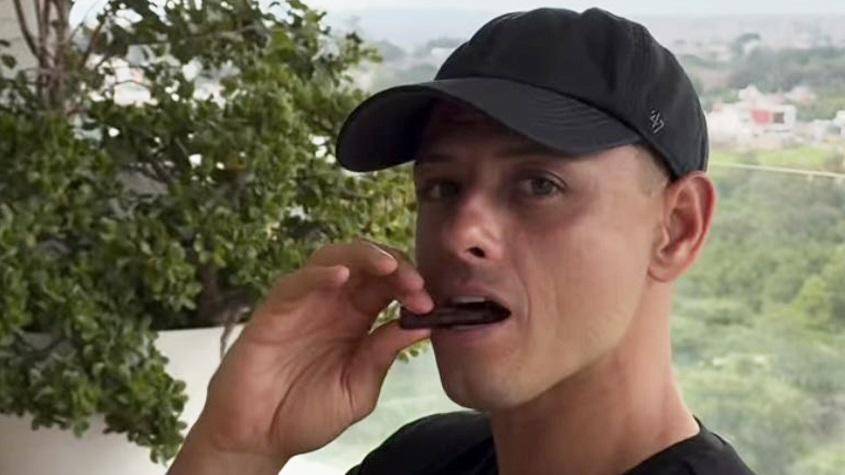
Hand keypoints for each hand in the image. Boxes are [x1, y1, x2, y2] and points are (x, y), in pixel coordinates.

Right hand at [175, 240, 433, 467]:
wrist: (259, 437)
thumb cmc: (306, 413)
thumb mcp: (359, 387)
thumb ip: (384, 355)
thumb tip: (423, 326)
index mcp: (357, 319)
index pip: (389, 285)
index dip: (411, 286)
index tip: (429, 304)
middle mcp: (333, 303)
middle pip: (367, 264)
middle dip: (396, 265)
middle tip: (416, 283)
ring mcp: (304, 303)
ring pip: (334, 259)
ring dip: (364, 257)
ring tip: (388, 267)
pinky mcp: (275, 310)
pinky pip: (297, 282)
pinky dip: (319, 274)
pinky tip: (341, 277)